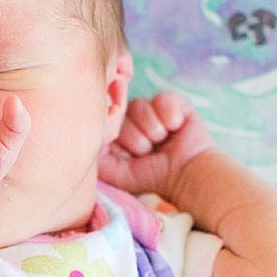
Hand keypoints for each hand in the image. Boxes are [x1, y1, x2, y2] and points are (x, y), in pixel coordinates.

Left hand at [97, 90, 212, 195]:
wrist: (187, 177)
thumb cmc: (152, 177)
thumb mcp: (116, 172)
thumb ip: (96, 155)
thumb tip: (89, 132)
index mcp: (119, 132)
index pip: (107, 120)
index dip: (119, 139)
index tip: (131, 157)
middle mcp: (134, 118)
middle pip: (123, 114)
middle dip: (136, 138)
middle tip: (150, 152)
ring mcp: (153, 109)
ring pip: (139, 106)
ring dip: (153, 130)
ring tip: (163, 142)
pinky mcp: (174, 102)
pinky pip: (162, 98)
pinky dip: (170, 117)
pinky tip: (176, 129)